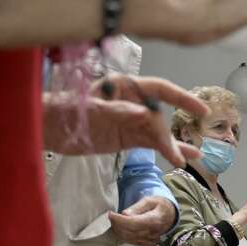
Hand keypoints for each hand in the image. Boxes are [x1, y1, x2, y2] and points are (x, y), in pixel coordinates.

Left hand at [43, 74, 205, 167]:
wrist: (45, 129)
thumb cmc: (62, 111)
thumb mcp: (88, 109)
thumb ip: (116, 111)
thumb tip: (144, 114)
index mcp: (124, 86)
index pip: (159, 89)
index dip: (182, 99)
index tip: (201, 111)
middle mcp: (132, 100)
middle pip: (160, 115)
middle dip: (169, 134)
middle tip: (174, 154)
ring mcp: (131, 119)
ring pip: (159, 131)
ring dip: (175, 145)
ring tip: (192, 158)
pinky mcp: (128, 137)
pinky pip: (152, 143)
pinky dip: (167, 150)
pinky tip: (184, 159)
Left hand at [109, 196, 175, 245]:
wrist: (170, 214)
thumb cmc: (159, 205)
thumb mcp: (150, 200)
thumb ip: (138, 207)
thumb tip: (125, 214)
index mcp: (155, 220)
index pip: (134, 223)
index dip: (120, 220)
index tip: (110, 214)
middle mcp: (153, 232)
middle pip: (130, 232)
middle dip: (117, 224)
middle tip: (111, 216)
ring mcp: (150, 239)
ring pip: (129, 238)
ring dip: (118, 231)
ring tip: (114, 221)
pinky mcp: (147, 243)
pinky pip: (131, 242)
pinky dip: (123, 236)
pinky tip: (120, 228)